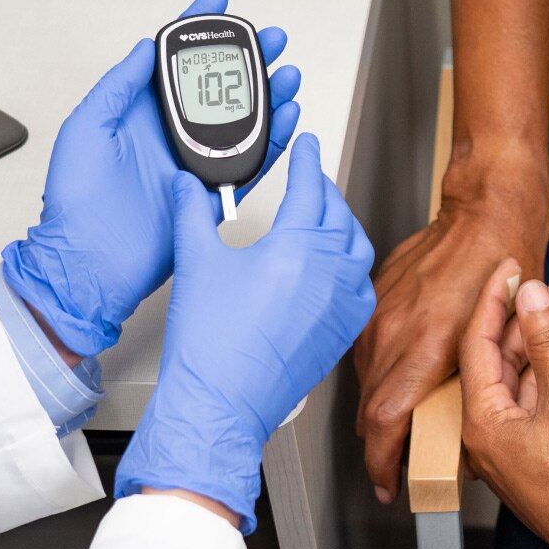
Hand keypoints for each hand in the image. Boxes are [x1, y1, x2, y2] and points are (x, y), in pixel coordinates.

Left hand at [1, 0, 300, 355]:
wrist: (90, 263)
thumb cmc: (76, 201)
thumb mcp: (86, 129)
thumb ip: (118, 86)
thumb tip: (146, 46)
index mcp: (139, 113)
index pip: (172, 60)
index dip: (196, 27)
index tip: (219, 0)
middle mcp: (170, 133)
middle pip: (219, 85)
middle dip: (247, 58)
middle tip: (271, 37)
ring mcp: (194, 162)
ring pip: (243, 119)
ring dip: (269, 94)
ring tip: (288, 71)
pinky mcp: (213, 192)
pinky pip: (253, 161)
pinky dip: (275, 139)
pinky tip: (290, 116)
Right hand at [114, 134, 375, 533]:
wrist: (221, 403)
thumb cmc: (210, 344)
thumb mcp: (195, 262)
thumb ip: (192, 212)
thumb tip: (188, 185)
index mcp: (297, 246)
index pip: (310, 186)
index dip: (306, 160)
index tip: (306, 145)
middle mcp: (329, 271)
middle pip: (337, 213)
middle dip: (323, 190)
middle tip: (309, 179)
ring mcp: (342, 303)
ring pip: (356, 247)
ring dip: (341, 225)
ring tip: (322, 218)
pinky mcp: (343, 330)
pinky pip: (360, 285)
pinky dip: (350, 265)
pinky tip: (334, 268)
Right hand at [354, 163, 548, 501]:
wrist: (487, 209)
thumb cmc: (507, 267)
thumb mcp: (509, 344)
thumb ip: (483, 393)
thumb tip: (472, 438)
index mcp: (424, 349)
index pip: (385, 423)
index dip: (383, 462)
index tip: (388, 483)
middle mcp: (391, 334)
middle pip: (370, 408)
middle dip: (382, 443)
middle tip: (397, 463)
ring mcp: (378, 315)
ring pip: (367, 380)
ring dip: (382, 405)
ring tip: (404, 421)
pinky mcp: (375, 300)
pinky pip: (369, 348)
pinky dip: (383, 369)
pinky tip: (404, 371)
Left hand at [459, 259, 548, 548]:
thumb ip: (548, 341)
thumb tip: (534, 296)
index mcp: (481, 422)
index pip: (475, 345)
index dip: (493, 300)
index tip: (509, 268)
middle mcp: (489, 436)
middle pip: (498, 360)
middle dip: (527, 317)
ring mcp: (515, 446)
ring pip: (523, 377)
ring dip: (546, 340)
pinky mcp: (542, 453)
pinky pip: (541, 397)